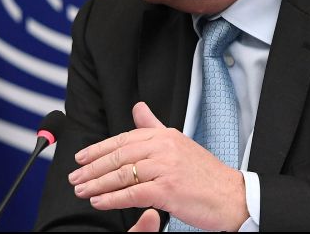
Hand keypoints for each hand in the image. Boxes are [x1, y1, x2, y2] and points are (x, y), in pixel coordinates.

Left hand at [67, 102, 248, 230]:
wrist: (235, 197)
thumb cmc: (206, 174)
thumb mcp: (179, 143)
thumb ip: (154, 127)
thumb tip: (138, 108)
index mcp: (163, 135)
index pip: (122, 139)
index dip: (98, 149)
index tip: (80, 158)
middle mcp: (163, 147)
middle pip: (118, 156)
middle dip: (92, 167)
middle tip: (74, 176)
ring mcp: (165, 167)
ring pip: (121, 174)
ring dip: (97, 184)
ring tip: (81, 190)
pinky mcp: (168, 189)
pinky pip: (132, 193)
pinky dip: (112, 198)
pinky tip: (99, 201)